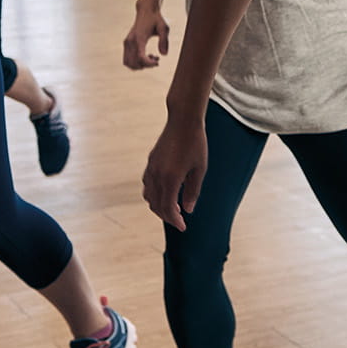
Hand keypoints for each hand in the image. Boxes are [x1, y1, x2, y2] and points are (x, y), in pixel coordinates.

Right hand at [123, 9, 170, 68]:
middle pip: (134, 63)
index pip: (140, 57)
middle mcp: (130, 41)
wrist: (146, 11)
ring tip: (150, 58)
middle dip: (145, 65)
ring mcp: (126, 42)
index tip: (158, 62)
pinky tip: (145, 56)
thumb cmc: (156, 19)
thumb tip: (164, 54)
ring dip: (139, 65)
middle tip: (156, 59)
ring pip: (128, 63)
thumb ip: (164, 40)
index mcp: (139, 37)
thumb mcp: (164, 28)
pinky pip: (127, 59)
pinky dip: (135, 62)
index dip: (149, 64)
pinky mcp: (126, 43)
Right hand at [141, 111, 207, 230]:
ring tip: (173, 208)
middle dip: (166, 216)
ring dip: (159, 205)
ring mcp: (151, 168)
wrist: (183, 120)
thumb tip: (188, 210)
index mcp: (170, 178)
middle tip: (179, 220)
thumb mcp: (199, 169)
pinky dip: (154, 194)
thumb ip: (193, 191)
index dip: (175, 221)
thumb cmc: (196, 144)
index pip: (168, 208)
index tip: (183, 226)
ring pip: (149, 195)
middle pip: (156, 205)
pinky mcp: (151, 161)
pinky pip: (147, 184)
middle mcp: (157, 175)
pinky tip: (166, 192)